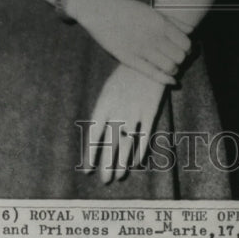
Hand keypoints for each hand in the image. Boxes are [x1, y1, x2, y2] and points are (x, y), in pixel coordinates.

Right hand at [68, 0, 190, 85]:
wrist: (101, 10)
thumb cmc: (128, 10)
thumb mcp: (153, 11)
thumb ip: (174, 21)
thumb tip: (192, 30)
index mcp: (161, 23)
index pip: (186, 43)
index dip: (188, 49)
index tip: (184, 49)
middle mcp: (153, 36)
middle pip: (180, 57)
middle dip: (181, 60)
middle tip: (175, 58)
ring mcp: (141, 48)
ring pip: (169, 67)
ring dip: (173, 69)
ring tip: (170, 67)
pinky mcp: (129, 58)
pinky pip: (152, 73)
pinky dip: (165, 79)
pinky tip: (171, 80)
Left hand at [83, 65, 166, 183]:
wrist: (149, 57)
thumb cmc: (126, 74)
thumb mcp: (109, 89)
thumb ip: (104, 112)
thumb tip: (98, 137)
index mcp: (104, 103)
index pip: (94, 134)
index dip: (90, 154)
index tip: (87, 169)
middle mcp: (119, 108)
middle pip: (111, 143)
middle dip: (107, 164)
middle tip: (105, 180)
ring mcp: (135, 110)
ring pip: (128, 143)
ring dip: (123, 162)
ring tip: (118, 176)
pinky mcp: (151, 110)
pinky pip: (145, 136)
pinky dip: (141, 151)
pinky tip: (136, 163)